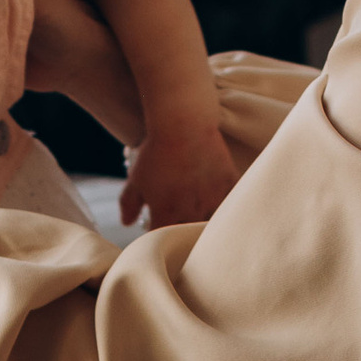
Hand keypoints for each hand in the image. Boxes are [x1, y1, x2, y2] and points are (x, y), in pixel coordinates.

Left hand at [119, 120, 239, 231]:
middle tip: (182, 227)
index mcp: (167, 214)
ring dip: (208, 224)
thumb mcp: (135, 179)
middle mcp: (192, 212)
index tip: (159, 231)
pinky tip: (224, 205)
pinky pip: (233, 204)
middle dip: (184, 233)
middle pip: (190, 235)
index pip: (163, 237)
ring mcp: (214, 199)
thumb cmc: (156, 151)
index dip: (160, 237)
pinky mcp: (230, 184)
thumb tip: (127, 223)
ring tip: (204, 219)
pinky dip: (228, 206)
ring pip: (214, 223)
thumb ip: (129, 204)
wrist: (182, 123)